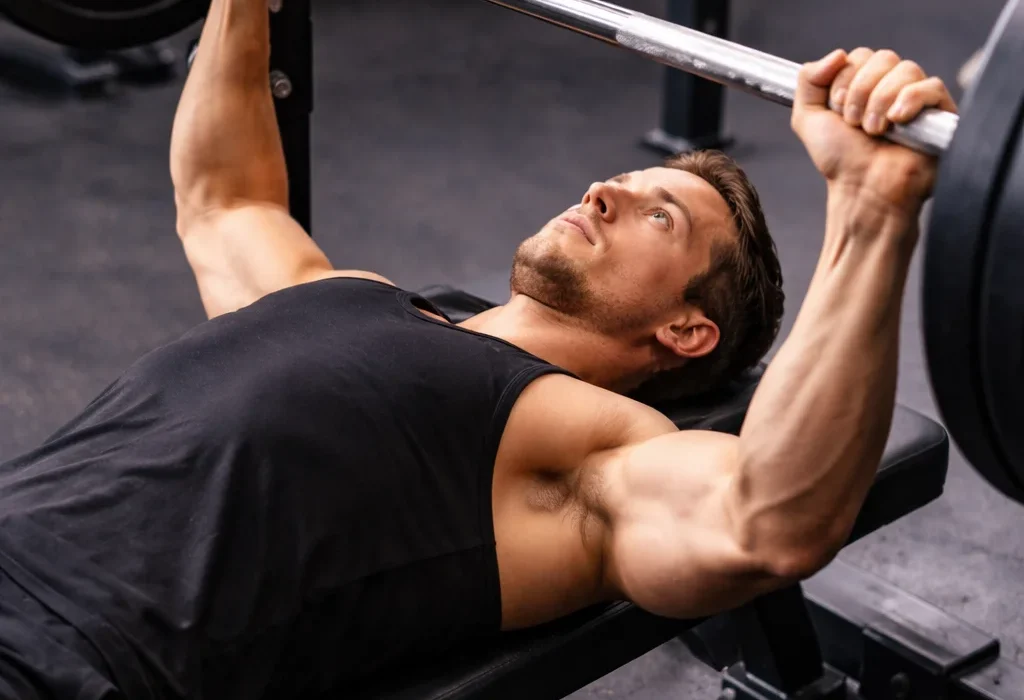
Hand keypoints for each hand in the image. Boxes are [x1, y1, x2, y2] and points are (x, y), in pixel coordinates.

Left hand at [791, 48, 957, 213]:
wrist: (864, 190)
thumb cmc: (841, 161)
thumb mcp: (808, 118)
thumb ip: (808, 81)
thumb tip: (836, 54)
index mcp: (864, 85)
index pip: (860, 56)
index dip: (844, 80)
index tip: (838, 110)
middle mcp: (892, 87)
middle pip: (883, 57)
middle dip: (861, 91)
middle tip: (855, 123)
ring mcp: (917, 99)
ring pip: (906, 69)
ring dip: (880, 101)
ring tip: (875, 131)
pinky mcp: (940, 112)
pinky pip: (932, 86)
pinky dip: (910, 101)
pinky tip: (898, 122)